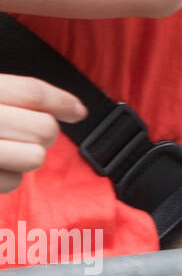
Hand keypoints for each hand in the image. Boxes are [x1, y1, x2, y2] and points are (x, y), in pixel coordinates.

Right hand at [0, 75, 85, 192]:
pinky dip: (7, 177)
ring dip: (27, 155)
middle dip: (45, 132)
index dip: (63, 101)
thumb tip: (75, 109)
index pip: (32, 93)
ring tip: (6, 149)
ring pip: (36, 157)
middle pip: (44, 128)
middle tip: (26, 132)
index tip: (78, 111)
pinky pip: (13, 182)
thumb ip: (12, 94)